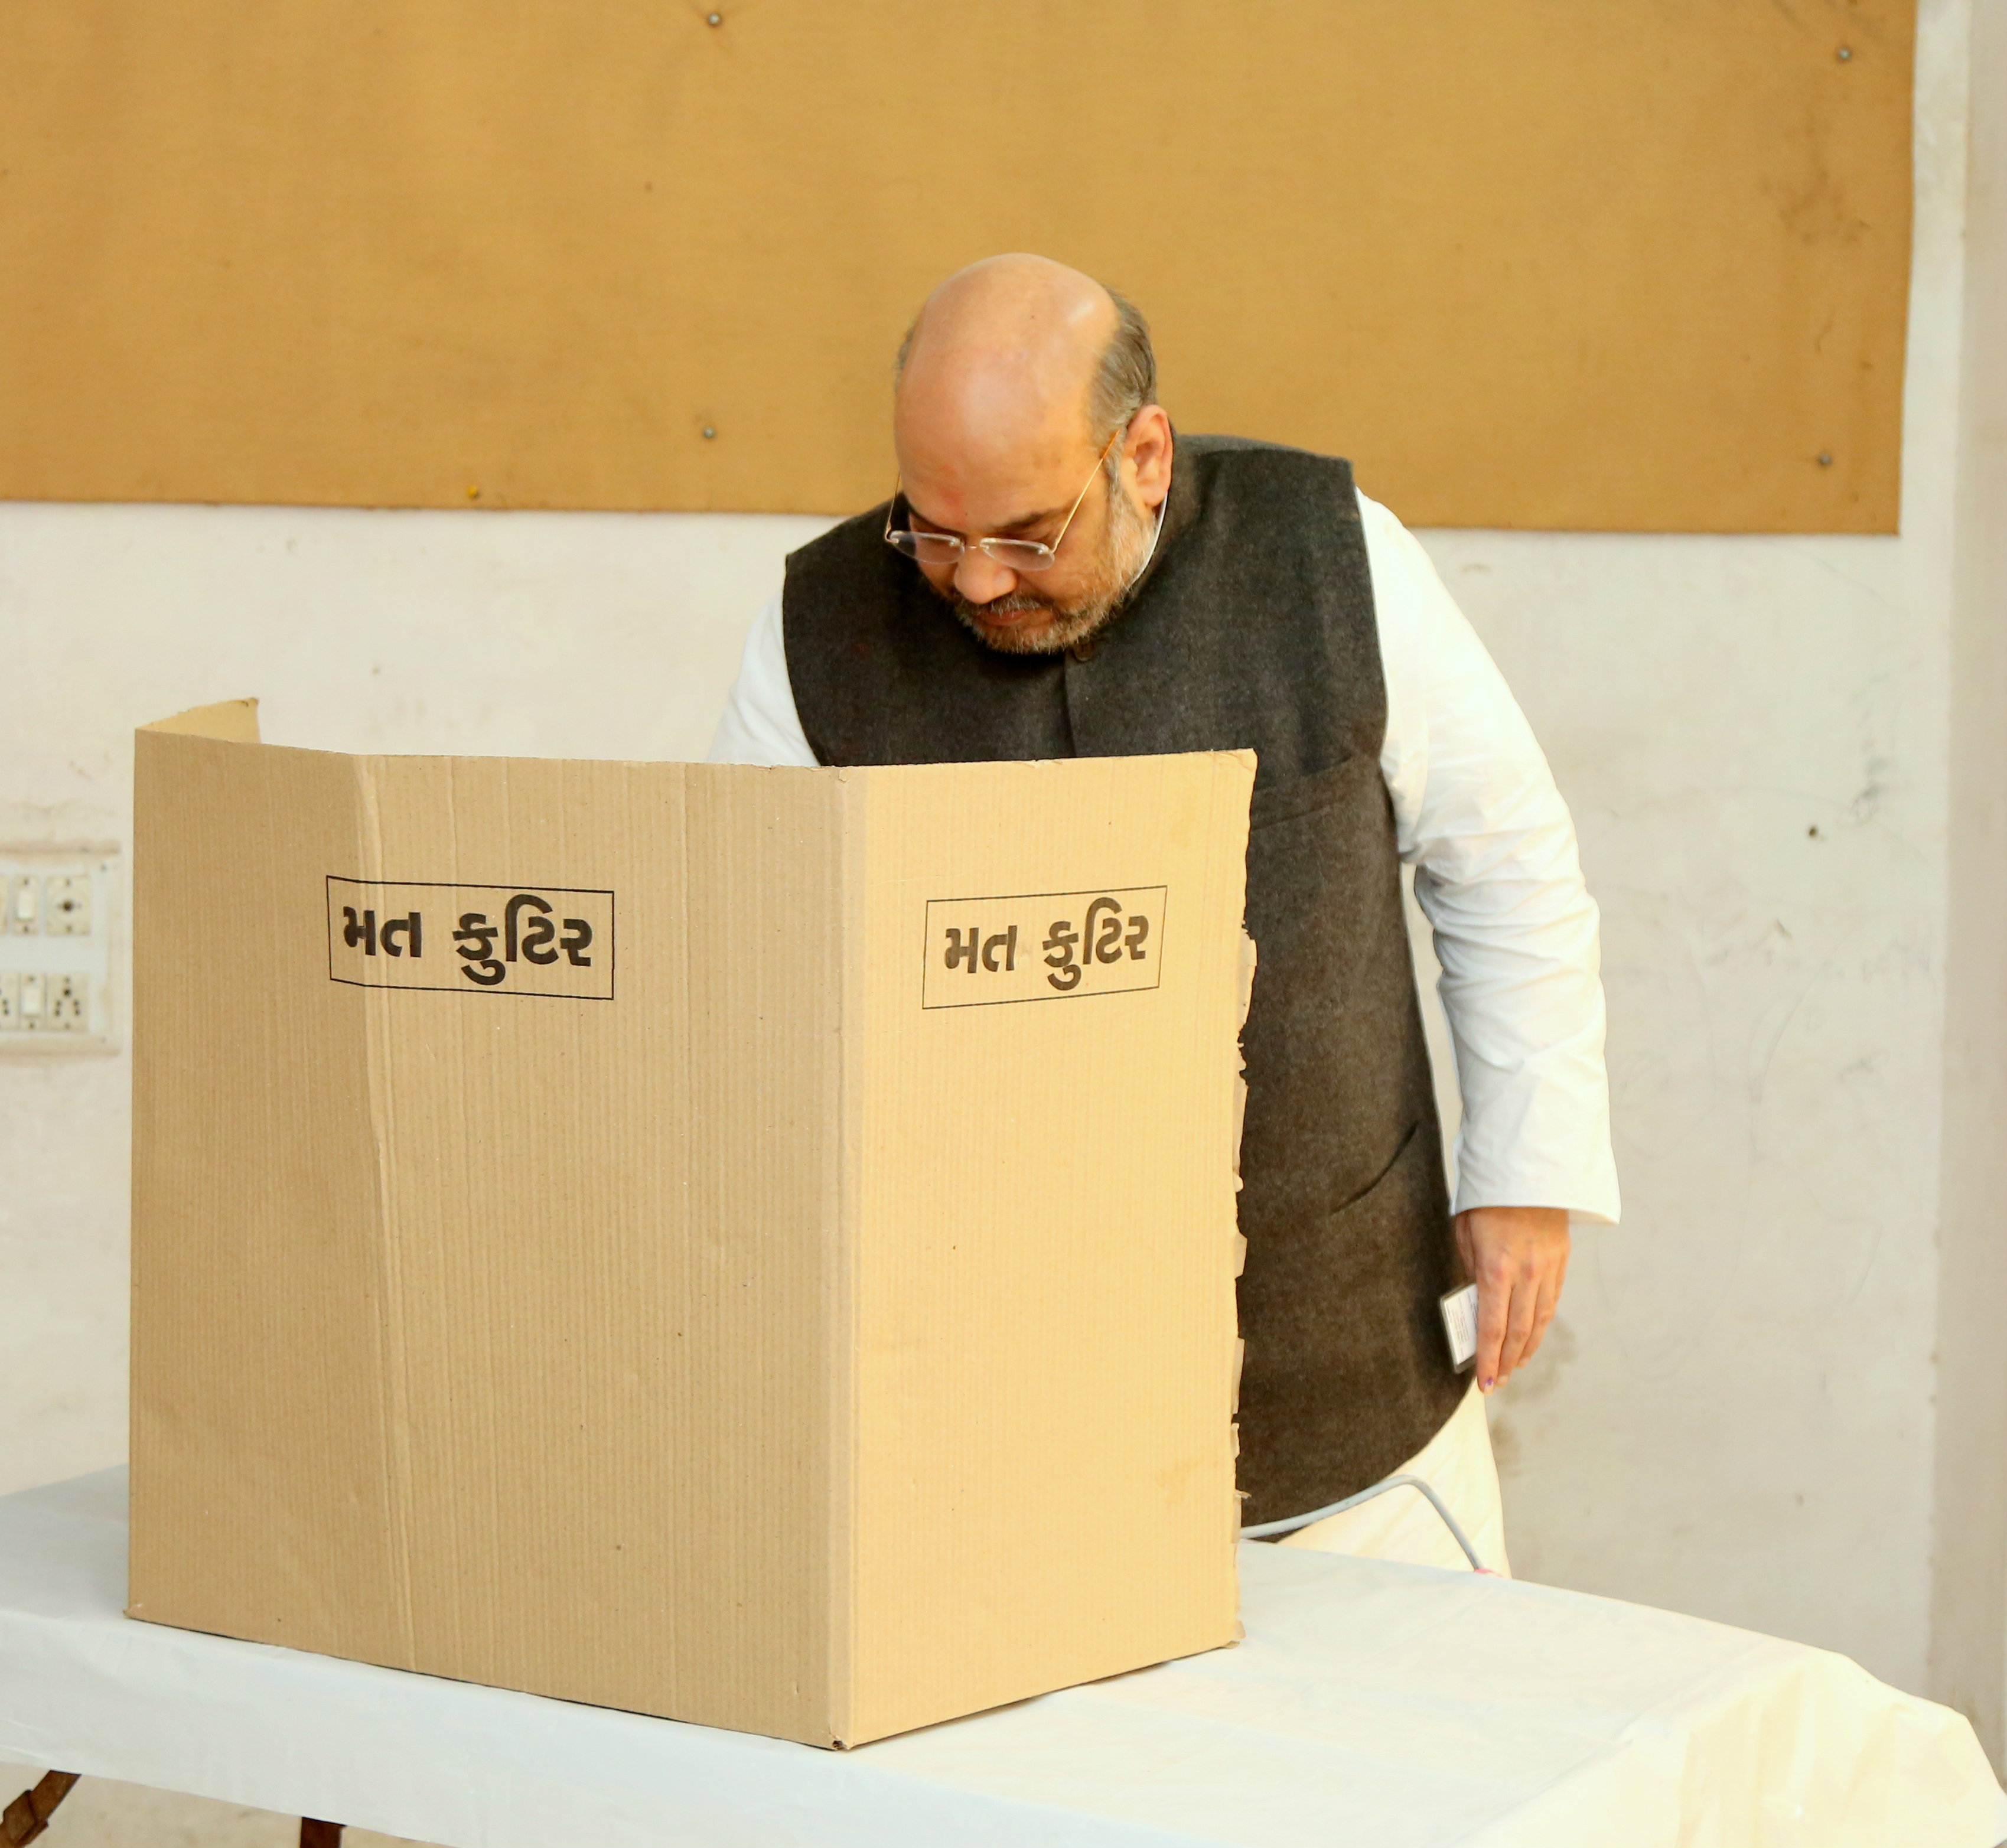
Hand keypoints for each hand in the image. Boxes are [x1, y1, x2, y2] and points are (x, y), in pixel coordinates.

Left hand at [1453, 1206, 1569, 1393]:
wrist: (1527, 1167)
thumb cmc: (1486, 1198)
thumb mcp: (1465, 1233)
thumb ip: (1471, 1270)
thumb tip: (1476, 1301)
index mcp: (1495, 1268)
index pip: (1492, 1328)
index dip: (1488, 1360)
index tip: (1483, 1383)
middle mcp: (1525, 1274)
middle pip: (1519, 1331)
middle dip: (1507, 1362)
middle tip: (1497, 1382)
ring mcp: (1548, 1267)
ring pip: (1540, 1320)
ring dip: (1527, 1348)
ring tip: (1514, 1366)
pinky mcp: (1561, 1259)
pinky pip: (1552, 1300)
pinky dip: (1542, 1323)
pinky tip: (1534, 1335)